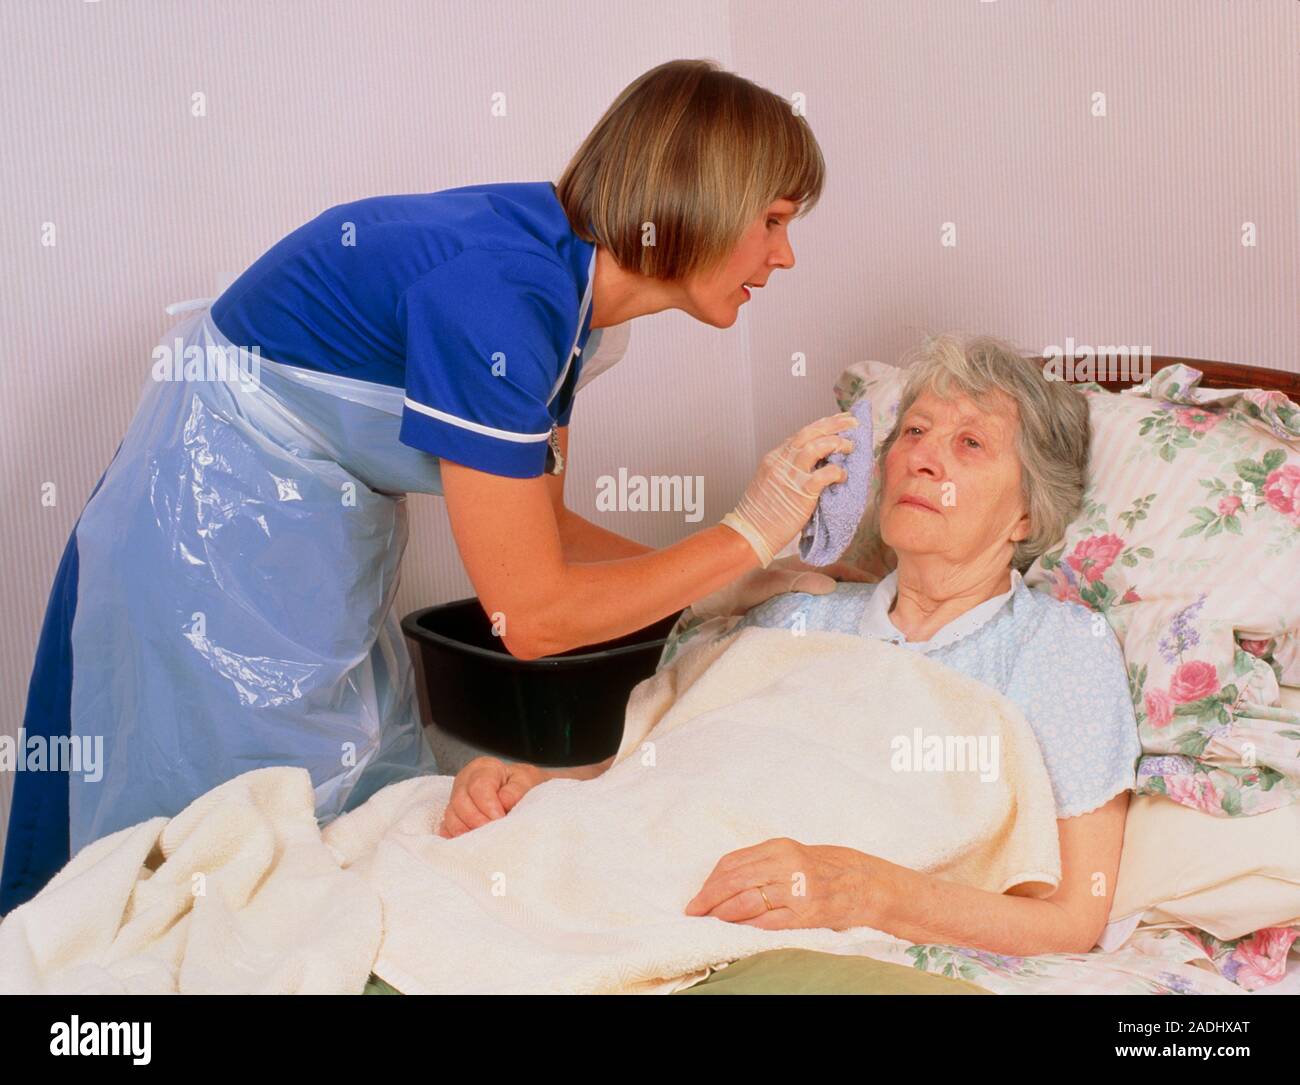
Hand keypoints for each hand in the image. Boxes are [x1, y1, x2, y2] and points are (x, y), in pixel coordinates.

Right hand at [436, 756, 545, 837]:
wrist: (519, 792)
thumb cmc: (522, 786)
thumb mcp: (526, 781)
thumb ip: (516, 791)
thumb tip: (503, 801)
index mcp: (483, 768)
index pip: (478, 786)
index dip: (489, 805)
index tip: (501, 818)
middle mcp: (464, 782)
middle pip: (460, 802)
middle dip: (477, 821)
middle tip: (494, 834)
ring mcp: (455, 799)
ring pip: (451, 817)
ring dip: (468, 832)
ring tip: (486, 841)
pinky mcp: (452, 817)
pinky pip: (447, 829)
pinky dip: (457, 838)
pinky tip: (472, 844)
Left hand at [683, 838, 890, 930]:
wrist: (862, 882)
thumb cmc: (820, 869)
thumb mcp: (789, 855)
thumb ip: (759, 863)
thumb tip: (719, 882)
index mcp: (779, 847)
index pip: (733, 863)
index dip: (710, 881)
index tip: (698, 895)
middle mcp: (787, 865)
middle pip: (735, 881)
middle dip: (709, 899)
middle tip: (693, 912)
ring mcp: (797, 890)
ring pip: (748, 901)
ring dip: (723, 913)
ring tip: (709, 921)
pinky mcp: (806, 914)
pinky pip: (769, 921)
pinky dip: (748, 926)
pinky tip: (736, 930)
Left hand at [688, 554, 874, 619]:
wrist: (712, 599)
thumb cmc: (738, 585)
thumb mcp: (771, 583)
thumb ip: (799, 582)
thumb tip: (832, 586)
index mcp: (801, 567)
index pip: (839, 570)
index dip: (860, 577)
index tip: (881, 587)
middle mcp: (801, 579)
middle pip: (837, 585)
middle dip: (857, 594)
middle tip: (878, 610)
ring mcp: (794, 594)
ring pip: (826, 598)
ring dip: (842, 607)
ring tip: (861, 623)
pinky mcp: (785, 608)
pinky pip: (812, 612)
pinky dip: (825, 618)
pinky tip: (832, 630)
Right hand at [722, 413, 859, 566]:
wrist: (750, 533)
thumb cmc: (761, 515)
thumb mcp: (770, 484)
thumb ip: (788, 472)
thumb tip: (814, 467)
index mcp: (774, 458)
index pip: (801, 435)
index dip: (821, 426)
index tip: (837, 422)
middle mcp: (781, 461)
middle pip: (809, 433)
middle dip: (833, 424)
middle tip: (851, 421)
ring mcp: (790, 475)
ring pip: (816, 446)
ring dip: (836, 443)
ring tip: (849, 446)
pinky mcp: (801, 492)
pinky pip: (824, 474)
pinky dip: (837, 472)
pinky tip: (843, 476)